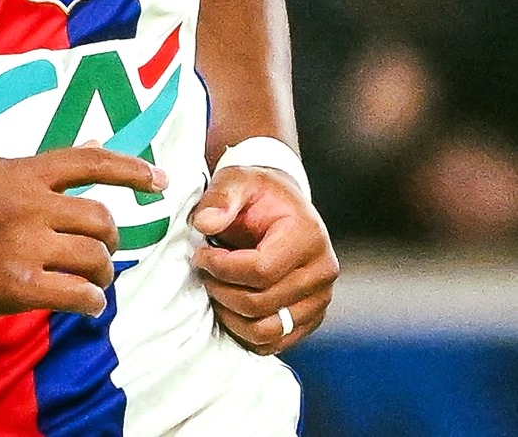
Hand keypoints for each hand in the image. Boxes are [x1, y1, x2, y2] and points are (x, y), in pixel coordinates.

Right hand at [0, 146, 165, 318]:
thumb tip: (91, 150)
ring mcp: (24, 245)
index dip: (130, 169)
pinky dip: (91, 302)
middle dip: (111, 240)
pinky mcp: (18, 286)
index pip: (90, 161)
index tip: (159, 180)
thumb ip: (40, 167)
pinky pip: (79, 295)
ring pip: (95, 258)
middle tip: (103, 251)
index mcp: (24, 171)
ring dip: (103, 274)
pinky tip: (85, 303)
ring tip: (92, 281)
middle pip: (101, 219)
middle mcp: (29, 203)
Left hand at [189, 165, 337, 353]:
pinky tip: (228, 305)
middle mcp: (322, 272)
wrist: (281, 207)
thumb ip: (221, 197)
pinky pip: (273, 343)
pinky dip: (244, 332)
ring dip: (230, 315)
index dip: (222, 268)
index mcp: (308, 236)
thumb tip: (204, 224)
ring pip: (267, 331)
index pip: (261, 270)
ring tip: (214, 288)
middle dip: (221, 290)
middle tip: (203, 271)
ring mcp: (320, 300)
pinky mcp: (310, 319)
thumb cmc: (258, 193)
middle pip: (262, 303)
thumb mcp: (238, 180)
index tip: (201, 255)